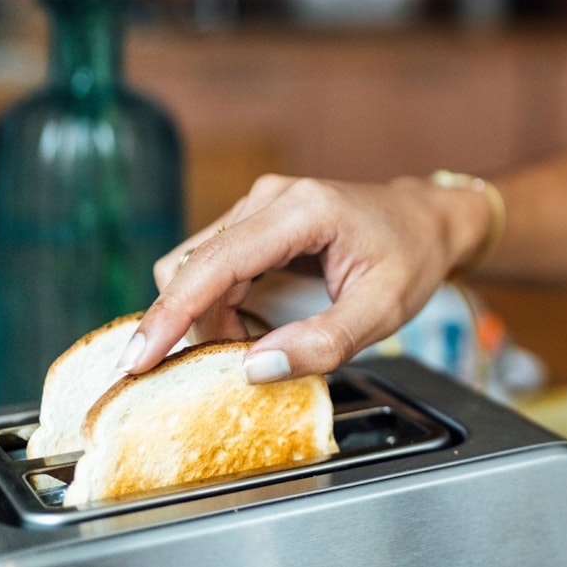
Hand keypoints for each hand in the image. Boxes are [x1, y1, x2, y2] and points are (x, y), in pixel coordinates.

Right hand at [119, 174, 492, 382]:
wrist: (428, 222)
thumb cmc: (412, 260)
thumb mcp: (383, 311)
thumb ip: (323, 343)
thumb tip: (253, 369)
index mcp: (303, 210)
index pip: (214, 263)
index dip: (170, 313)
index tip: (138, 360)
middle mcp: (270, 197)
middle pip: (194, 267)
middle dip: (197, 324)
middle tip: (240, 361)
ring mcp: (259, 204)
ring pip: (197, 268)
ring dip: (212, 317)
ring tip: (262, 339)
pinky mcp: (255, 219)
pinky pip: (214, 267)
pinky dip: (222, 305)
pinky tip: (258, 323)